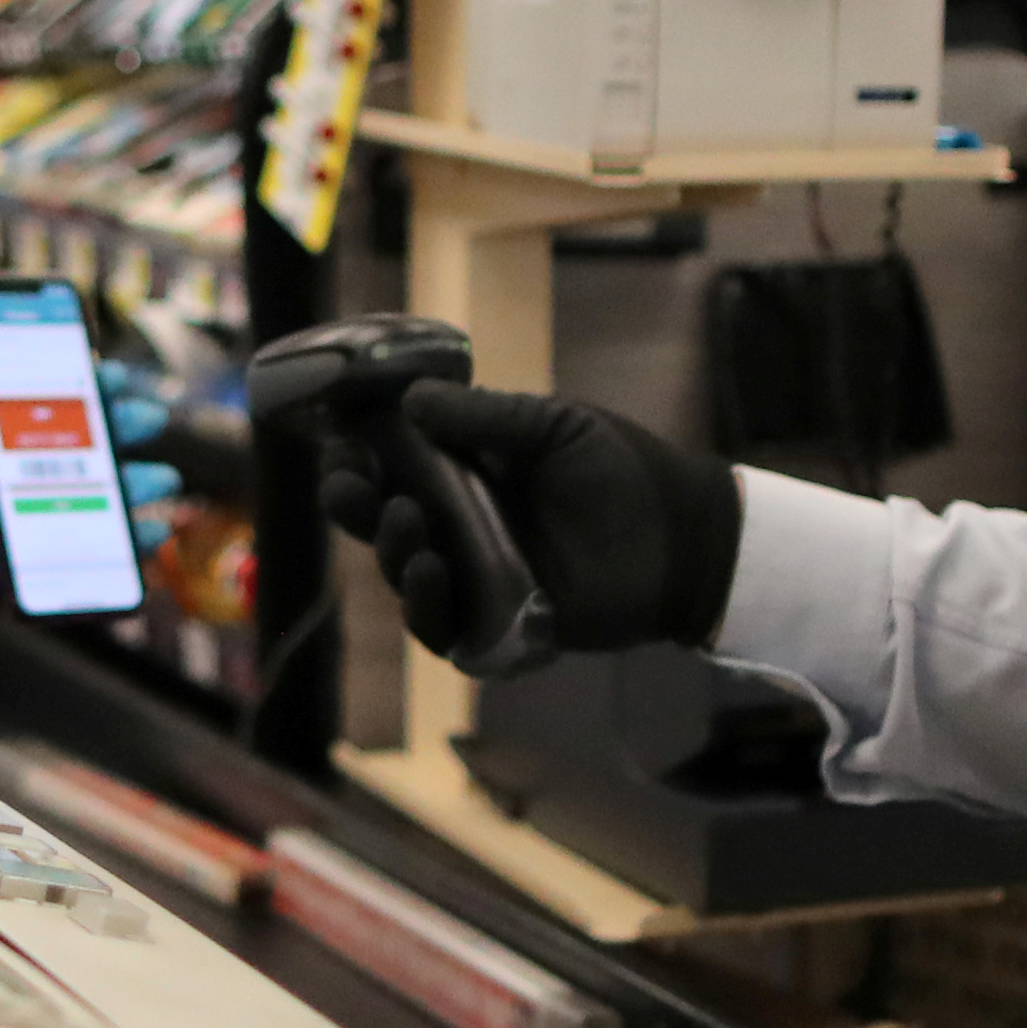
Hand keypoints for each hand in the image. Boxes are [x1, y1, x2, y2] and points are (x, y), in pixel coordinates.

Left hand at [0, 365, 183, 617]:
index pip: (47, 398)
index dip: (84, 384)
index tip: (117, 376)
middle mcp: (13, 465)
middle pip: (82, 442)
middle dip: (121, 430)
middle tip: (152, 421)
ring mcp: (22, 507)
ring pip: (91, 491)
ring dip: (130, 485)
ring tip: (162, 481)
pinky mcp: (24, 550)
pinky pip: (80, 540)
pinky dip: (116, 538)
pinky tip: (146, 536)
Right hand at [315, 381, 740, 658]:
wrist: (685, 538)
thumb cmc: (623, 471)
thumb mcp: (555, 426)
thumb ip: (488, 417)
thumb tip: (412, 399)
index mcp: (465, 476)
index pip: (392, 468)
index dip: (358, 459)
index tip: (340, 445)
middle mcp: (460, 529)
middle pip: (384, 524)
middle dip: (355, 506)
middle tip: (347, 488)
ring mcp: (476, 580)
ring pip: (405, 575)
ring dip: (393, 551)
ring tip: (407, 522)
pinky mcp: (496, 628)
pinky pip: (443, 628)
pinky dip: (427, 605)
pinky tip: (433, 572)